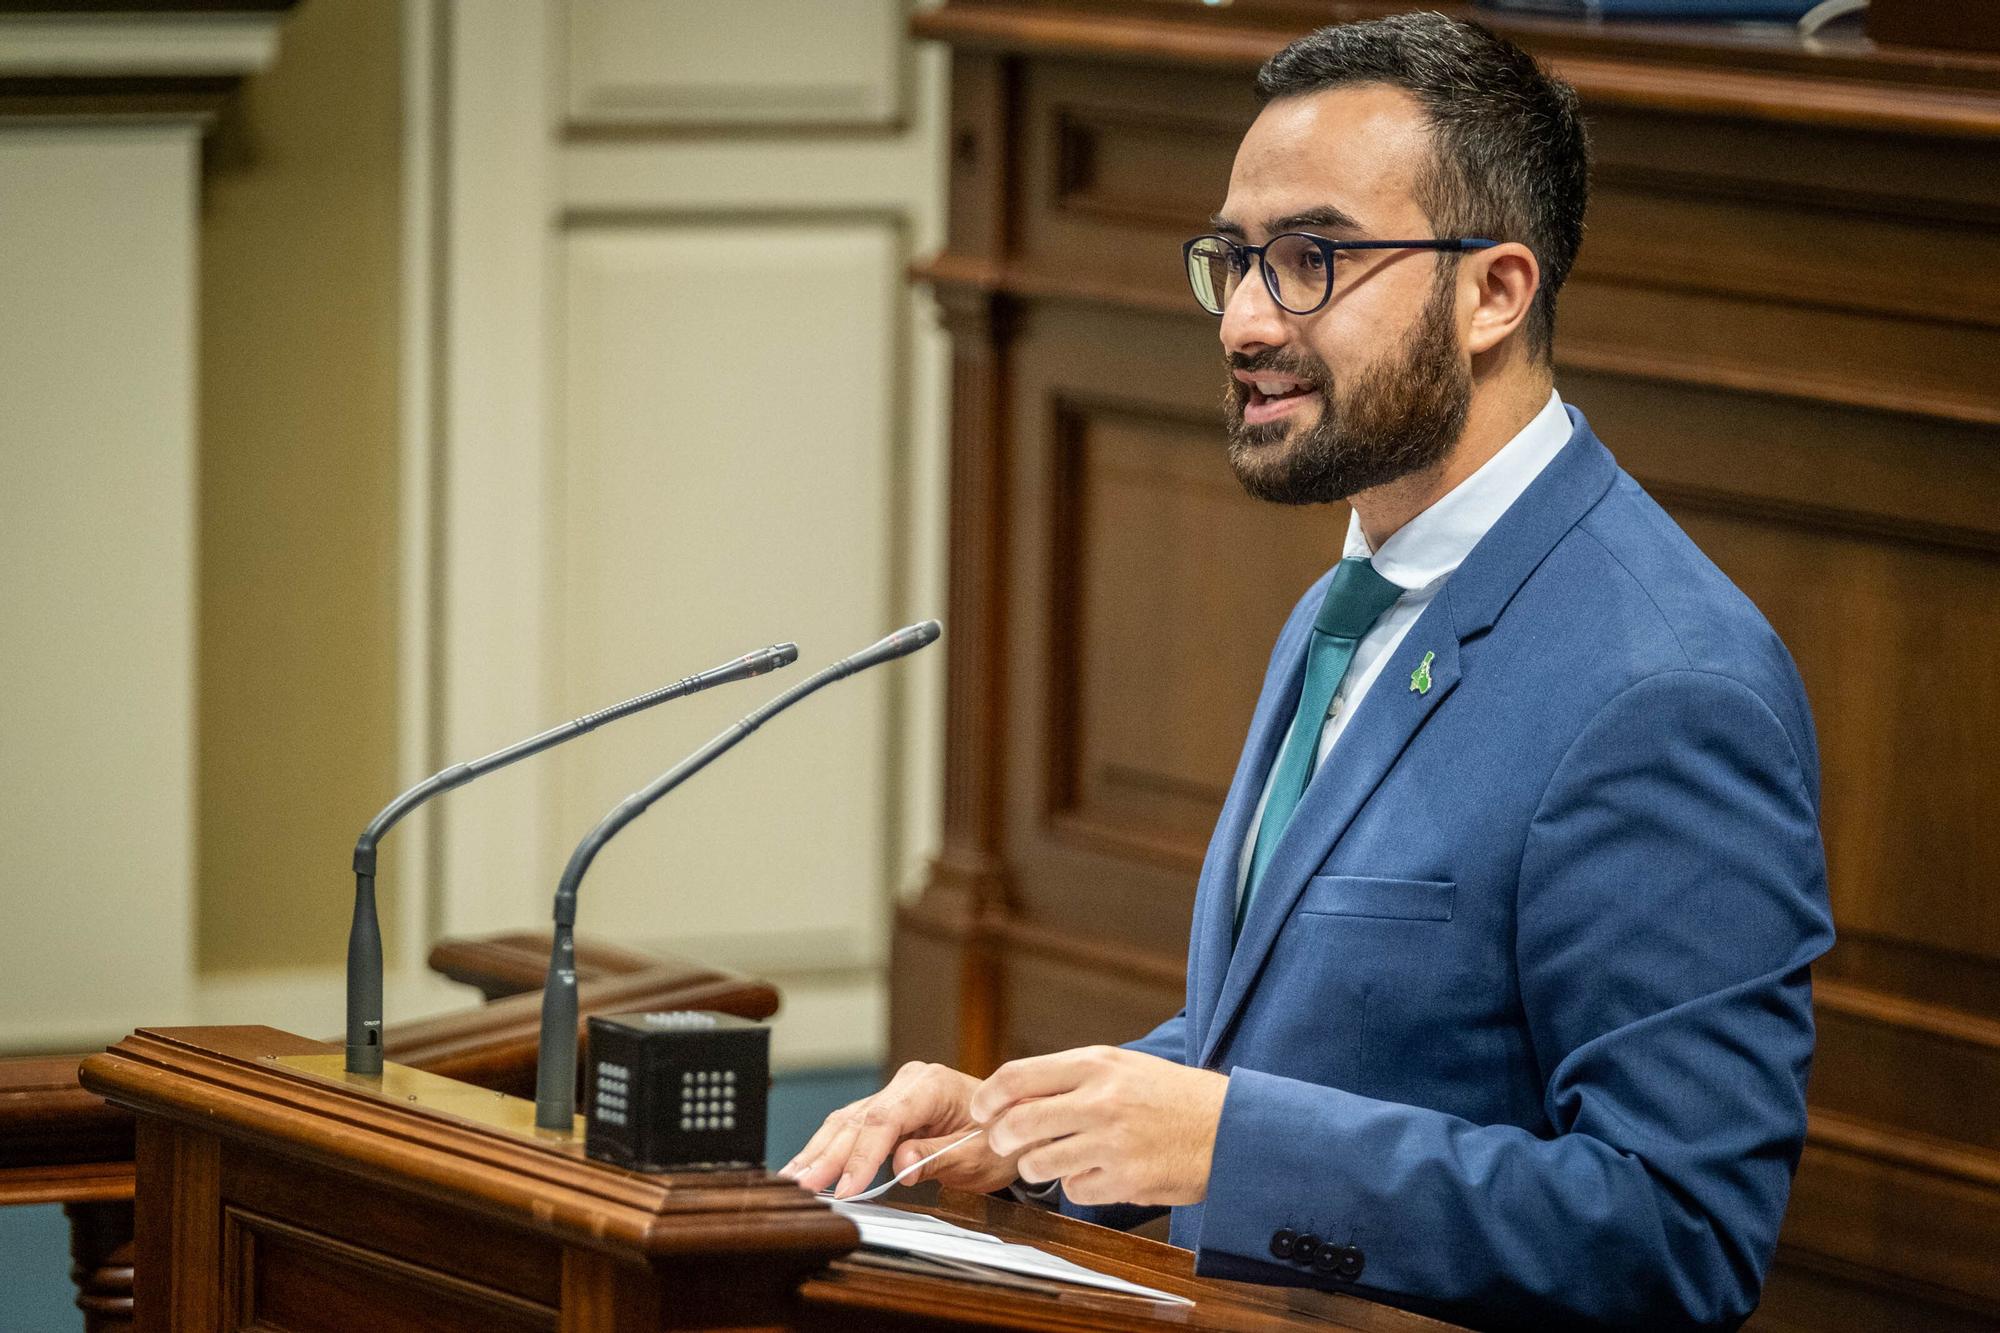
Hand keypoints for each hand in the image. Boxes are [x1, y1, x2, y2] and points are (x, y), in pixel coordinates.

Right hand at [779, 1060, 1025, 1197]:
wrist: (1015, 1124)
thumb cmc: (1000, 1138)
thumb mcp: (979, 1154)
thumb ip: (937, 1156)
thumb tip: (899, 1165)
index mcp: (932, 1085)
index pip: (886, 1120)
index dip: (861, 1157)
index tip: (845, 1189)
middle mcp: (909, 1083)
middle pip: (858, 1120)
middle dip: (828, 1156)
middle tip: (802, 1187)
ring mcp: (895, 1094)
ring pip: (847, 1122)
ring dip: (818, 1153)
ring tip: (792, 1180)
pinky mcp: (887, 1110)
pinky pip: (853, 1127)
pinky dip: (828, 1149)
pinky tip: (807, 1167)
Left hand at [971, 1046, 1228, 1206]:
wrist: (1229, 1128)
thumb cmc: (1171, 1097)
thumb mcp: (1121, 1067)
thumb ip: (1070, 1077)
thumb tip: (1013, 1094)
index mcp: (1095, 1065)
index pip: (1016, 1077)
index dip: (987, 1098)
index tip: (980, 1111)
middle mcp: (1100, 1100)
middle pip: (1017, 1124)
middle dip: (999, 1138)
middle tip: (1003, 1143)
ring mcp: (1112, 1142)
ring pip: (1038, 1163)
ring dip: (1036, 1166)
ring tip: (1053, 1160)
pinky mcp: (1125, 1179)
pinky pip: (1074, 1190)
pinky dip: (1077, 1186)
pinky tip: (1097, 1173)